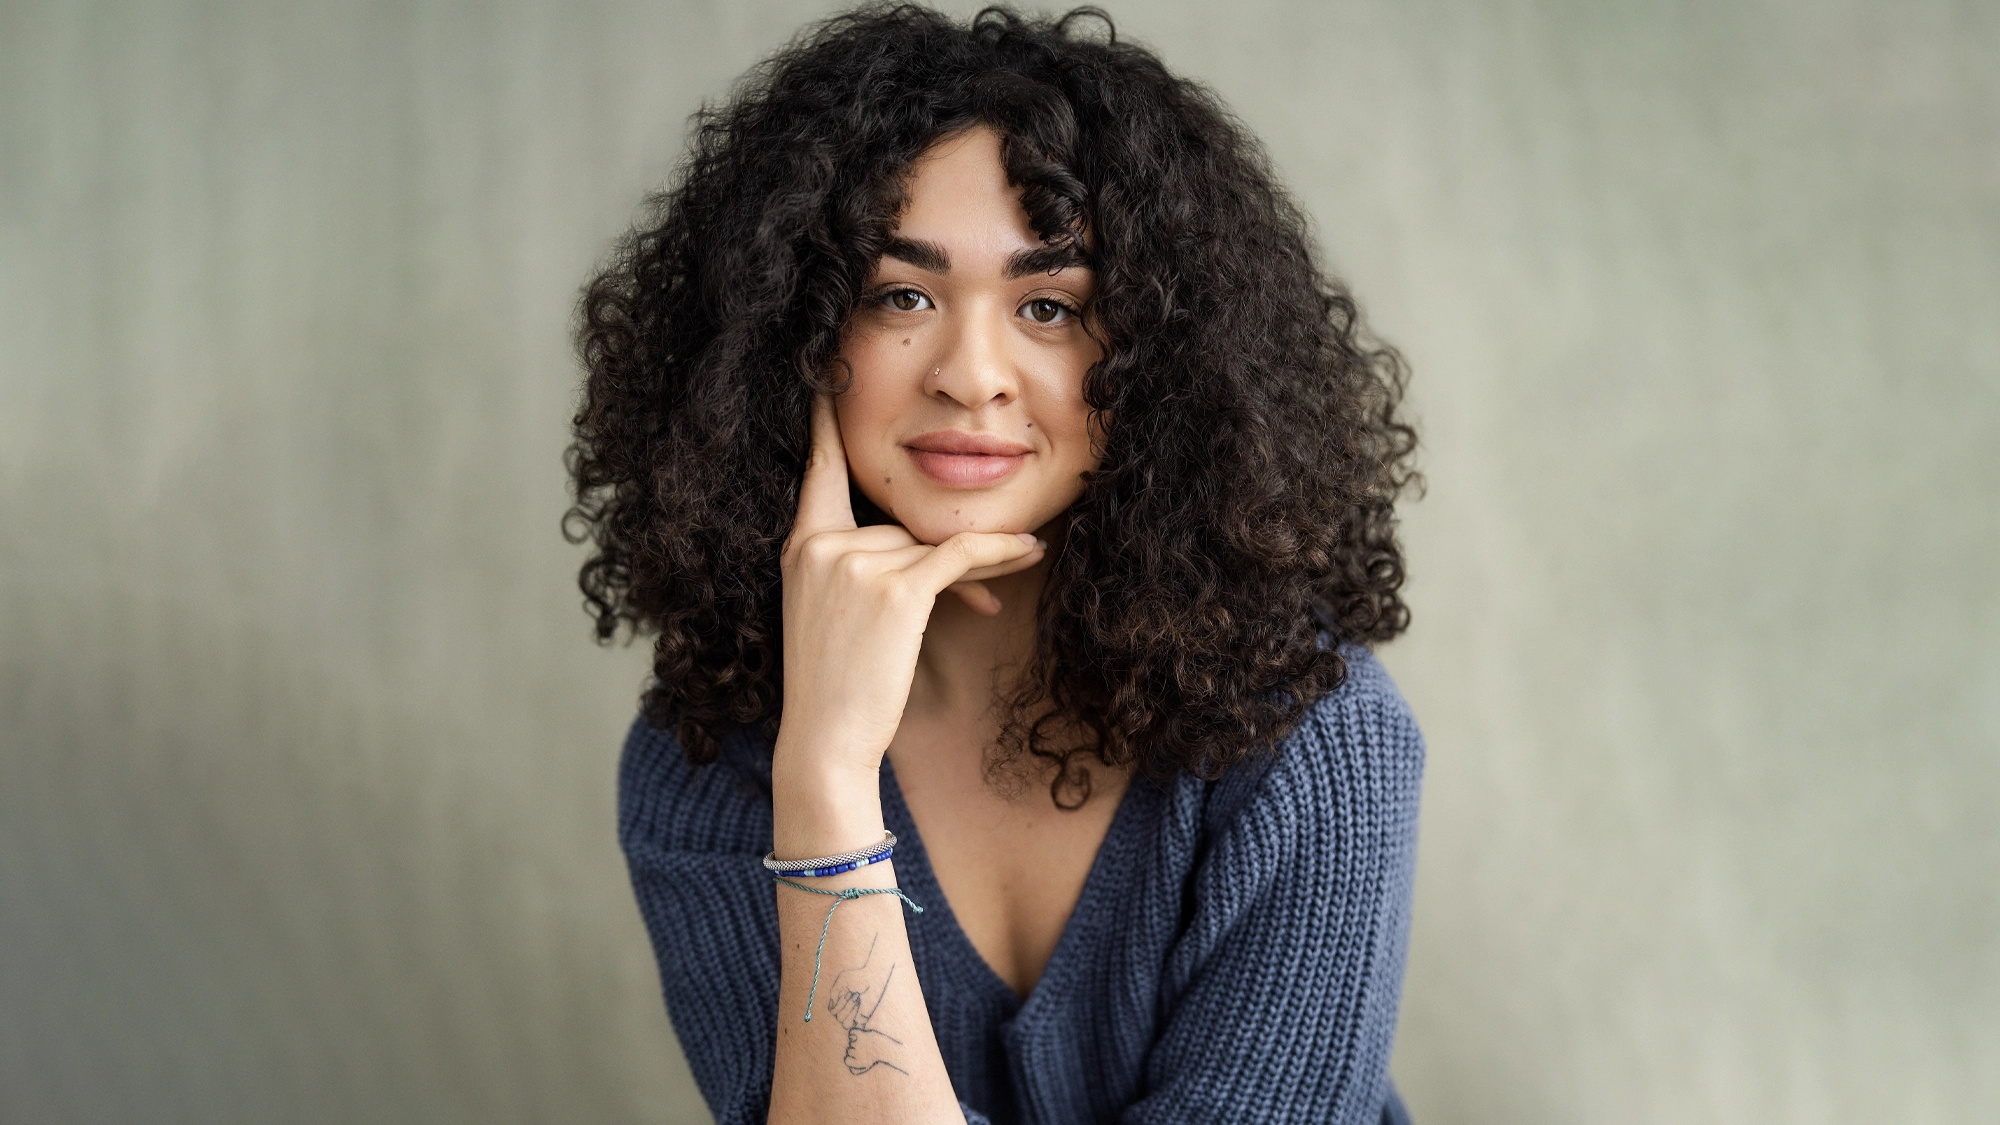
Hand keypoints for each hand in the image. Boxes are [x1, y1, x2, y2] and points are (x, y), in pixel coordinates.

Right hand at [776, 394, 1044, 775]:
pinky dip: (999, 554)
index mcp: (801, 544)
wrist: (825, 742)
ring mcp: (855, 563)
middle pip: (906, 521)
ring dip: (984, 563)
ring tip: (1021, 569)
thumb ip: (865, 565)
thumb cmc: (835, 686)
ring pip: (936, 544)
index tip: (829, 380)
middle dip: (958, 543)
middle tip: (1016, 550)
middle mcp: (822, 544)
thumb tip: (932, 549)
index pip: (819, 469)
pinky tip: (1030, 550)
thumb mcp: (832, 613)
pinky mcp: (895, 590)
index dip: (826, 423)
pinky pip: (959, 558)